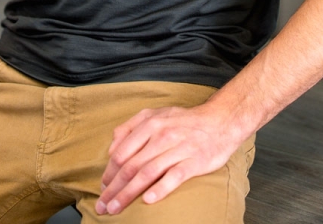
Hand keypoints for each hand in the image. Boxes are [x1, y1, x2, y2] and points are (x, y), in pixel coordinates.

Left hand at [95, 102, 240, 215]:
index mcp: (150, 123)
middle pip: (131, 165)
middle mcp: (162, 134)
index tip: (103, 188)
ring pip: (147, 173)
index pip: (122, 152)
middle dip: (113, 188)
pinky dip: (160, 189)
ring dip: (128, 193)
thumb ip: (132, 127)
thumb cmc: (183, 122)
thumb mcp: (156, 115)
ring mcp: (178, 148)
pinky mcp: (194, 161)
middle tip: (102, 206)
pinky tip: (148, 201)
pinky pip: (174, 176)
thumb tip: (112, 149)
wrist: (220, 121)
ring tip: (116, 208)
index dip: (110, 172)